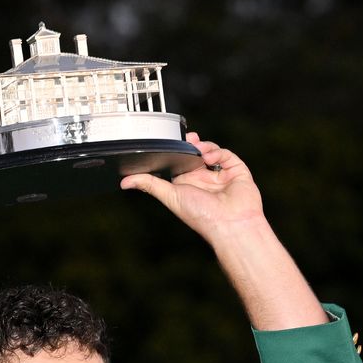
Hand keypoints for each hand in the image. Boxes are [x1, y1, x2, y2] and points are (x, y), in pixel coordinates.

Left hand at [120, 132, 265, 242]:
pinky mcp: (237, 172)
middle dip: (192, 144)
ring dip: (204, 147)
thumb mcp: (170, 196)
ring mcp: (221, 175)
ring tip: (199, 149)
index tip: (174, 141)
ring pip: (212, 152)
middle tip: (188, 138)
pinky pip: (227, 155)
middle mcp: (204, 179)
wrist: (230, 224)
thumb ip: (149, 185)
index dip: (178, 151)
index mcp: (188, 184)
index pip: (181, 162)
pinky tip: (210, 158)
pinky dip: (218, 153)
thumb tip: (125, 182)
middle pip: (197, 153)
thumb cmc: (201, 216)